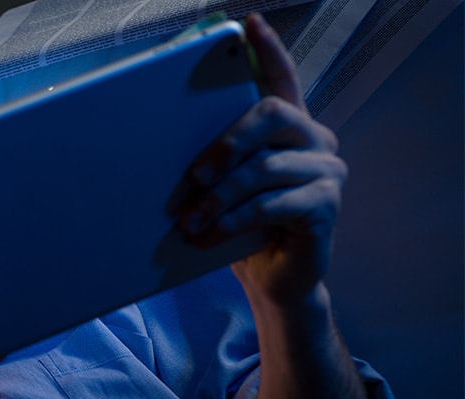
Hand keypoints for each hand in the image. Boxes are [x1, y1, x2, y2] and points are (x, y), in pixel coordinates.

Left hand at [182, 13, 347, 301]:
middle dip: (226, 143)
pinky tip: (208, 237)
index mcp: (289, 130)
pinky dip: (233, 221)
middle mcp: (315, 141)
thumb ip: (215, 161)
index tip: (248, 24)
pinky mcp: (327, 206)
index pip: (284, 80)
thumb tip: (163, 145)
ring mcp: (327, 171)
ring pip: (265, 167)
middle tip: (193, 176)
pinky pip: (271, 204)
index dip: (268, 51)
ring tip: (188, 224)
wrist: (272, 281)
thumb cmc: (242, 229)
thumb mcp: (224, 189)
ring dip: (219, 198)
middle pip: (273, 114)